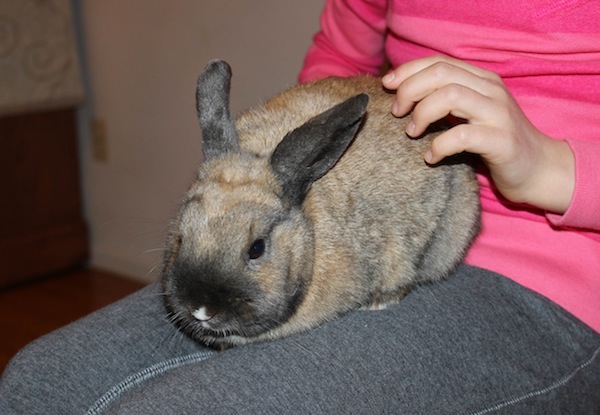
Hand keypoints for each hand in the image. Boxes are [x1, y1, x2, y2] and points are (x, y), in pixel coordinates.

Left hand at [382, 55, 574, 213]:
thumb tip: (402, 94)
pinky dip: (439, 146)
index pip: (439, 62)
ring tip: (412, 132)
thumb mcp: (468, 114)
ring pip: (450, 96)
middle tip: (397, 112)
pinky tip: (431, 157)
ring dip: (422, 113)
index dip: (408, 70)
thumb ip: (444, 100)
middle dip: (410, 90)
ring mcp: (498, 114)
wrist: (537, 169)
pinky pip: (462, 136)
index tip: (387, 85)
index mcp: (481, 79)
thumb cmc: (493, 142)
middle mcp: (491, 90)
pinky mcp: (502, 141)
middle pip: (441, 74)